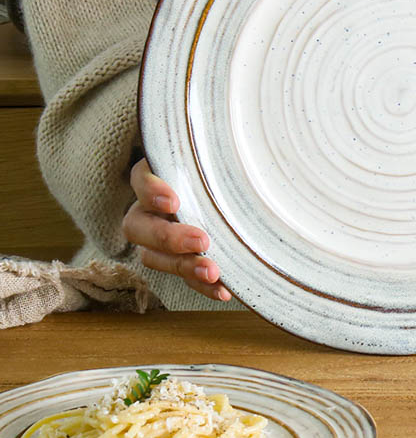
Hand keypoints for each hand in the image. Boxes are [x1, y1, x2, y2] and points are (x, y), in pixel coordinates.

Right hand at [122, 158, 231, 301]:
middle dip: (169, 237)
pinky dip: (202, 286)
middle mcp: (147, 210)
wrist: (227, 189)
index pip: (140, 180)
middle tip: (201, 241)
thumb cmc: (219, 166)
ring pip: (153, 258)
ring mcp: (156, 239)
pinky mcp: (175, 261)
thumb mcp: (217, 155)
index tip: (173, 201)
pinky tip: (223, 290)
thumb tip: (254, 147)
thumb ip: (221, 152)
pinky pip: (182, 278)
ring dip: (184, 268)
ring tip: (212, 273)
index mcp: (154, 177)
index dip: (151, 191)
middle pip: (138, 226)